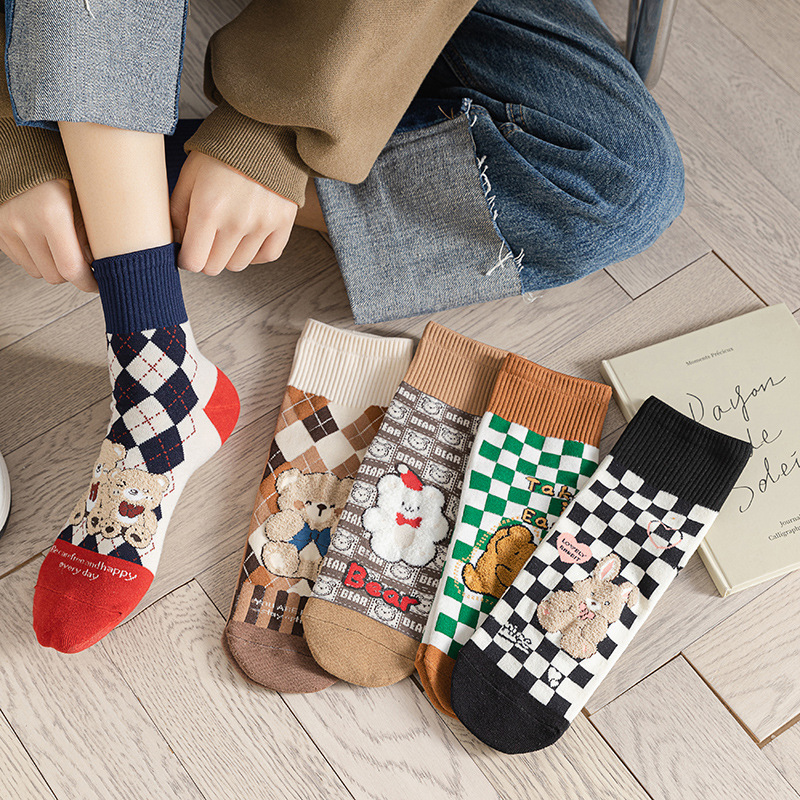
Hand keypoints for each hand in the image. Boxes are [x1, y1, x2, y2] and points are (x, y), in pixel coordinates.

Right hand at [0, 178, 95, 291]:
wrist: (19, 153)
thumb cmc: (57, 173)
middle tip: (84, 262)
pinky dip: (35, 257)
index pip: (71, 269)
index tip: (97, 283)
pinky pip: (21, 260)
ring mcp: (6, 228)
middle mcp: (24, 224)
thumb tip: (97, 265)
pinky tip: (44, 240)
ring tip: (62, 246)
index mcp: (51, 214)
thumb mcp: (82, 199)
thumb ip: (89, 233)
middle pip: (54, 275)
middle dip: (72, 273)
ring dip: (53, 266)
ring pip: (37, 271)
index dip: (87, 282)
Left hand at [170, 151, 297, 274]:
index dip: (185, 259)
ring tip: (226, 235)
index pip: (193, 261)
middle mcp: (237, 222)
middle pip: (214, 266)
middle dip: (205, 257)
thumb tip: (177, 240)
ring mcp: (263, 224)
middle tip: (205, 240)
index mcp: (208, 209)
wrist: (262, 133)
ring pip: (238, 264)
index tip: (186, 251)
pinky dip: (254, 254)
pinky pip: (267, 256)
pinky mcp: (283, 223)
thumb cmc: (221, 153)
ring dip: (229, 255)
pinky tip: (246, 240)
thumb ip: (177, 212)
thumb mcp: (189, 176)